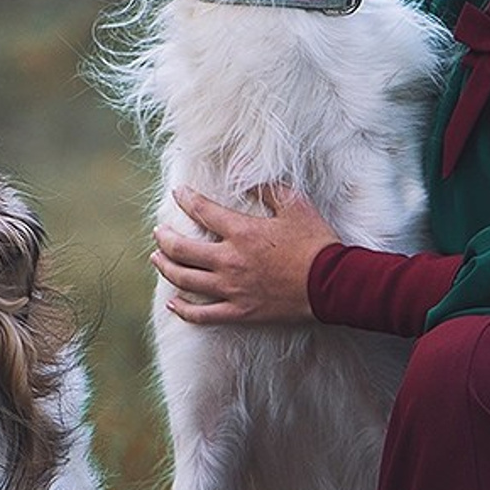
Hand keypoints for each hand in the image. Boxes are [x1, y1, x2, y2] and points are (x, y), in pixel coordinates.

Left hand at [152, 186, 338, 324]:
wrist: (332, 284)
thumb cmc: (316, 243)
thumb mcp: (296, 205)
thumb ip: (267, 187)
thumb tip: (244, 175)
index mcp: (242, 232)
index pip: (202, 211)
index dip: (186, 199)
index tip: (178, 192)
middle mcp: (229, 261)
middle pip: (182, 249)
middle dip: (165, 237)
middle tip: (159, 231)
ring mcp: (232, 289)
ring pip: (185, 280)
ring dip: (166, 268)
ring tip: (157, 259)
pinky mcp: (240, 312)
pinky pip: (203, 315)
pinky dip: (184, 310)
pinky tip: (173, 303)